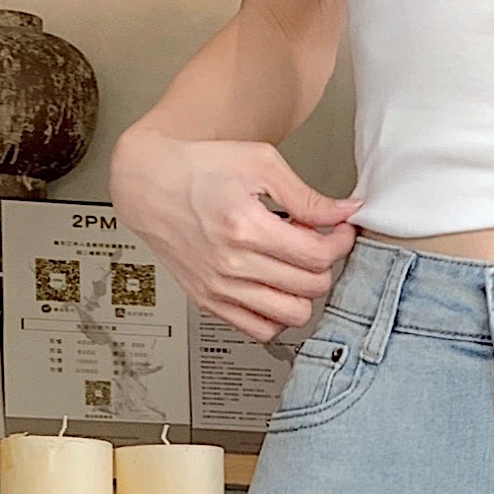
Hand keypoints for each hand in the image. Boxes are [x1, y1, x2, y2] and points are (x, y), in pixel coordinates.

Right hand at [107, 130, 360, 341]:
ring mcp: (220, 289)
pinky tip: (275, 286)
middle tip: (313, 239)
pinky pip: (261, 330)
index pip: (317, 255)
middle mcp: (232, 264)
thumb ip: (306, 194)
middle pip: (311, 287)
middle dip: (324, 262)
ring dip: (303, 290)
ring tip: (292, 263)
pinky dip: (277, 314)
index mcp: (246, 227)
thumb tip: (345, 212)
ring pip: (291, 315)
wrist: (148, 184)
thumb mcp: (259, 163)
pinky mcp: (210, 302)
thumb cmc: (198, 169)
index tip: (340, 230)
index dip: (340, 242)